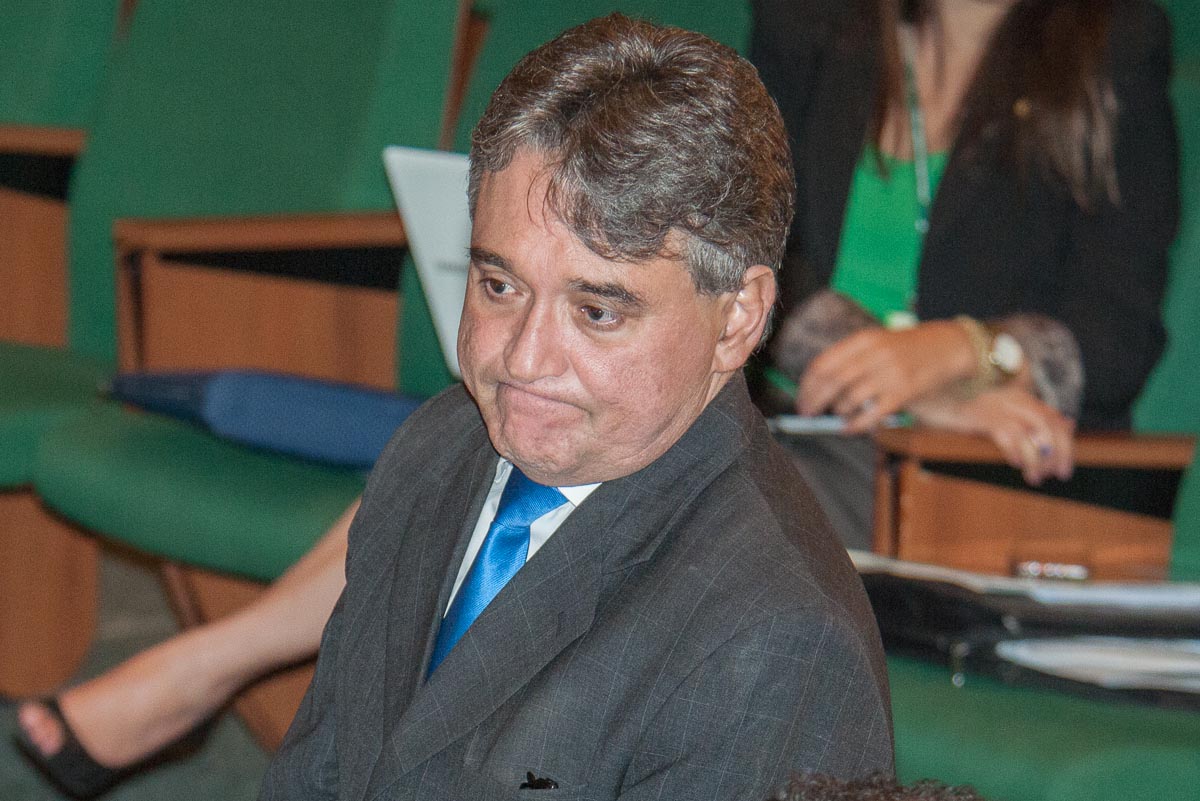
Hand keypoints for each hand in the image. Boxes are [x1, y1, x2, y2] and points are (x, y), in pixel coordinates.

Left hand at [797, 321, 975, 431]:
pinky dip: (855, 425)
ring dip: (837, 411)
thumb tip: (819, 386)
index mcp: (864, 340)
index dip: (807, 384)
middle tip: (806, 413)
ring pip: (850, 398)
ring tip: (836, 414)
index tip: (801, 397)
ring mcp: (890, 374)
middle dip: (814, 400)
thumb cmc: (907, 348)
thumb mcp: (877, 341)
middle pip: (832, 381)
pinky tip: (848, 428)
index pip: (824, 363)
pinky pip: (871, 414)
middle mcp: (875, 355)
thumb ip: (851, 358)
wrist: (948, 347)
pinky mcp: (904, 393)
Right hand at [909, 385, 1075, 485]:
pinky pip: (1009, 434)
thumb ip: (1023, 415)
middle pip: (1049, 425)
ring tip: (1035, 477)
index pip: (1053, 417)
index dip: (1065, 442)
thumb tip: (1062, 423)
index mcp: (1018, 395)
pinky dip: (1017, 451)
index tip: (1064, 464)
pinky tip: (1016, 463)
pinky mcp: (982, 415)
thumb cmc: (958, 400)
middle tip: (1060, 474)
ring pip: (1033, 432)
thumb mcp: (993, 408)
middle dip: (1060, 452)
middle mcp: (1013, 397)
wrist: (927, 388)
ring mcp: (998, 405)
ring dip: (1039, 459)